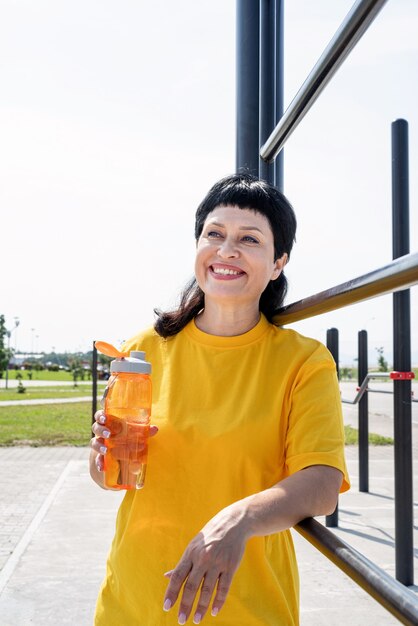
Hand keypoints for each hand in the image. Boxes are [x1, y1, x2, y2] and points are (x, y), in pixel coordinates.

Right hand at [91, 409, 157, 472]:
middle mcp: (102, 432)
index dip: (100, 415)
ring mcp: (100, 444)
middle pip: (96, 427)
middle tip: (109, 434)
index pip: (101, 416)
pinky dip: (99, 463)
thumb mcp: (134, 434)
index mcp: (109, 423)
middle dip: (101, 430)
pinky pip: (96, 459)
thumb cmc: (126, 439)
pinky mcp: (99, 456)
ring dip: (99, 446)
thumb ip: (143, 431)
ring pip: (94, 442)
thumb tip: (155, 429)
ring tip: (106, 450)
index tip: (105, 417)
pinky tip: (102, 467)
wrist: (118, 458)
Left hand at [163, 504, 249, 623]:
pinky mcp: (230, 566)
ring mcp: (217, 563)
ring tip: (196, 620)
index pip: (178, 576)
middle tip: (181, 620)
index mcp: (190, 553)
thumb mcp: (194, 546)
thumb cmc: (210, 536)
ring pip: (207, 590)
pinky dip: (218, 601)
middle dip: (185, 605)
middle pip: (191, 586)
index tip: (166, 607)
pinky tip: (214, 611)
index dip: (171, 592)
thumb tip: (167, 577)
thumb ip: (182, 563)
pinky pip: (224, 587)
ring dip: (201, 607)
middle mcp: (202, 558)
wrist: (233, 523)